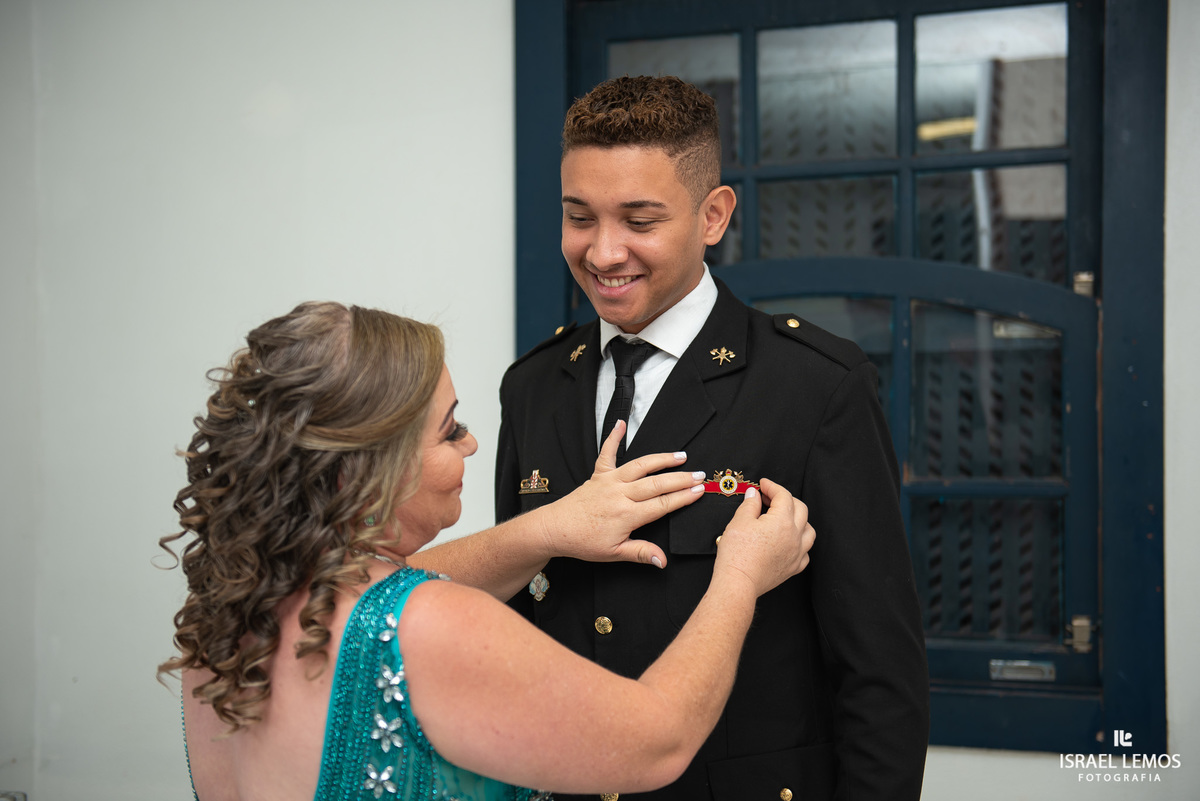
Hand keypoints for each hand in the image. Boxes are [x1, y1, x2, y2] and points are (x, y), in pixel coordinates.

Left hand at [534, 420, 703, 567]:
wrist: (555, 529)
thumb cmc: (583, 542)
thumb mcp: (614, 554)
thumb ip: (641, 553)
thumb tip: (662, 561)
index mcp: (627, 515)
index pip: (662, 504)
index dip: (683, 497)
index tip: (699, 491)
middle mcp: (620, 494)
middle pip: (657, 483)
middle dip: (681, 479)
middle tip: (700, 475)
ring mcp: (609, 481)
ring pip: (640, 466)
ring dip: (661, 459)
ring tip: (680, 456)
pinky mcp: (598, 474)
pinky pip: (606, 452)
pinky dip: (613, 437)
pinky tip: (621, 424)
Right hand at [713, 478, 814, 596]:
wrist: (738, 582)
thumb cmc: (737, 554)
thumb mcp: (739, 521)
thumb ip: (750, 504)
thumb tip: (754, 495)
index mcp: (783, 521)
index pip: (783, 496)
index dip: (772, 486)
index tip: (763, 484)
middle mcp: (795, 536)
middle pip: (800, 509)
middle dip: (786, 499)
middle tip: (769, 498)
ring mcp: (797, 553)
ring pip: (809, 530)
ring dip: (799, 519)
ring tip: (784, 517)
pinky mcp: (793, 568)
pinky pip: (805, 552)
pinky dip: (800, 543)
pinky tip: (789, 541)